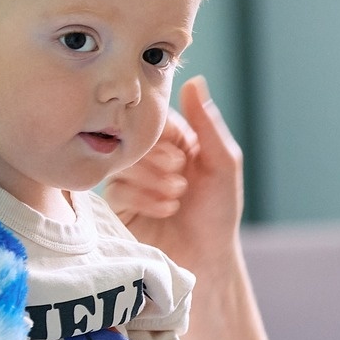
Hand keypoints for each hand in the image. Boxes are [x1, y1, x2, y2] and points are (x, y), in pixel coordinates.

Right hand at [106, 76, 247, 267]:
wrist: (206, 260)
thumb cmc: (218, 213)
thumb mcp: (223, 164)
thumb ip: (207, 123)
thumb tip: (193, 80)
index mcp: (174, 141)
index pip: (155, 118)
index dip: (165, 133)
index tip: (183, 155)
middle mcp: (148, 157)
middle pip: (134, 138)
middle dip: (161, 159)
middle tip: (182, 178)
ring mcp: (129, 180)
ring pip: (124, 163)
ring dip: (155, 181)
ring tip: (178, 197)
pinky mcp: (116, 206)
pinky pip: (117, 189)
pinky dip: (145, 198)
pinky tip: (167, 210)